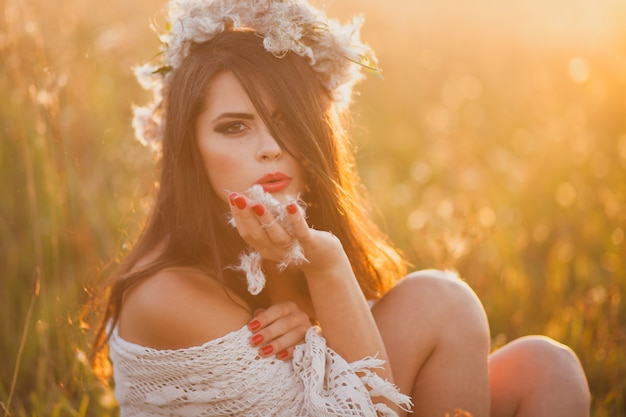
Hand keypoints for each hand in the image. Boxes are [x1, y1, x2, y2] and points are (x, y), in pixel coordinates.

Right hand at [229, 193, 348, 274]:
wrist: (323, 262)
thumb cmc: (297, 241)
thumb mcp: (278, 232)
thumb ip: (266, 220)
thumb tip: (254, 198)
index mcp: (264, 248)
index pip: (247, 233)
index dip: (238, 216)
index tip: (232, 197)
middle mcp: (275, 251)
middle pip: (257, 234)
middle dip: (246, 215)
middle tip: (237, 197)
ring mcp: (292, 248)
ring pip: (276, 234)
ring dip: (266, 218)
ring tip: (256, 203)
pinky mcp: (309, 243)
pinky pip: (301, 232)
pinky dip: (296, 219)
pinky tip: (290, 205)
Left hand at [247, 301, 310, 359]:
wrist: (295, 334)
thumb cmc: (278, 325)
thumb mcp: (271, 318)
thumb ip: (263, 317)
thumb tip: (256, 316)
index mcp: (288, 307)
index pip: (277, 310)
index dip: (264, 318)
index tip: (251, 327)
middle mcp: (299, 316)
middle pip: (285, 323)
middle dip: (269, 333)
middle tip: (254, 342)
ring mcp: (306, 329)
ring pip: (293, 336)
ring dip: (277, 344)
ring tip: (263, 352)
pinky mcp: (310, 342)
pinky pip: (301, 347)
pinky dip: (290, 352)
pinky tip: (279, 356)